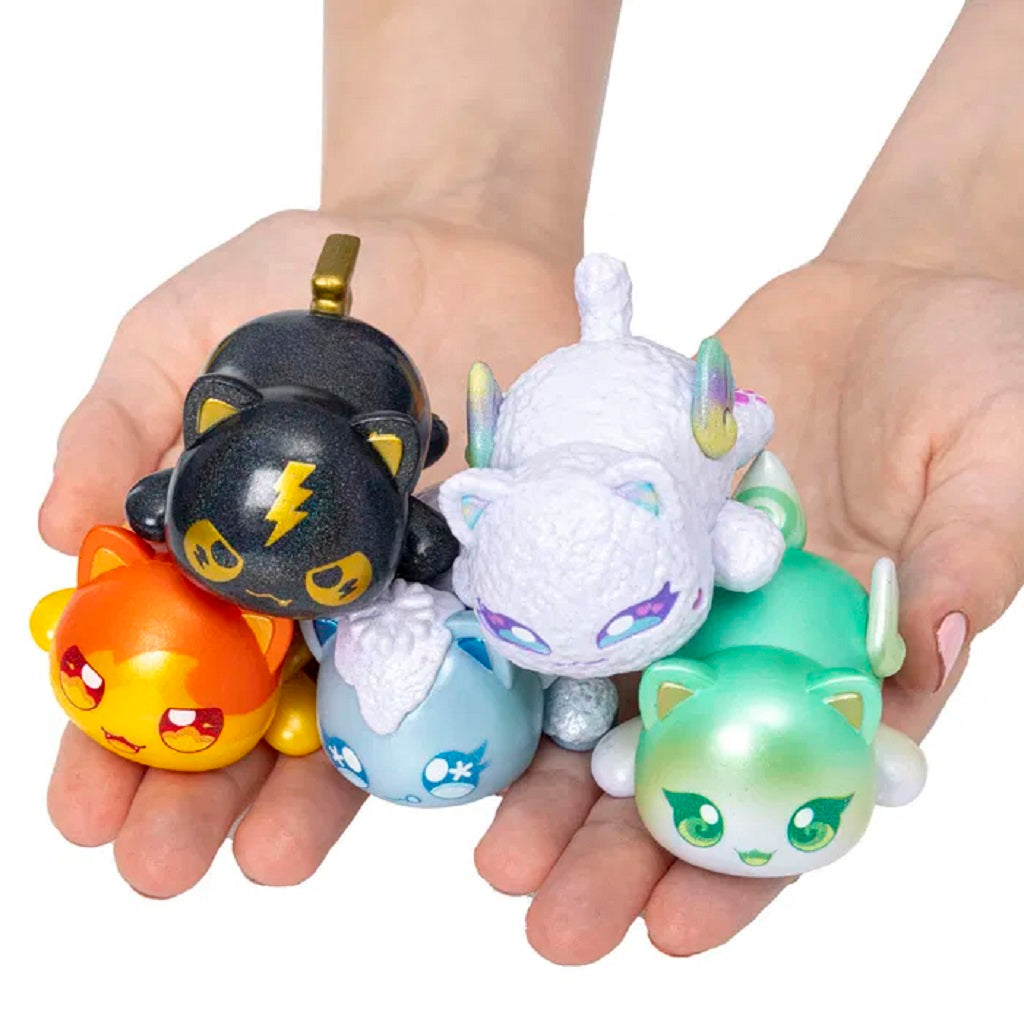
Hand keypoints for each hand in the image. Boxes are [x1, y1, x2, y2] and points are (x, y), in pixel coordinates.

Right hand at [41, 207, 577, 894]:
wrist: (459, 239)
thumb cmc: (308, 281)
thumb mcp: (184, 329)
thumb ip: (117, 422)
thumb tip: (53, 532)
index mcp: (238, 554)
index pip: (167, 666)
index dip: (117, 742)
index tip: (83, 811)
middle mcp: (328, 593)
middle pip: (259, 716)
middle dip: (204, 797)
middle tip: (158, 868)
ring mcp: (423, 592)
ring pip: (367, 715)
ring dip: (315, 798)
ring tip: (268, 863)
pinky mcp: (513, 575)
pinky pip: (493, 664)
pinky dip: (463, 727)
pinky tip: (424, 788)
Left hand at [473, 256, 1023, 961]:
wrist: (895, 299)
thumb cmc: (980, 379)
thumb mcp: (999, 461)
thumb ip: (970, 554)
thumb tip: (928, 640)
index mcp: (851, 664)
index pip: (797, 793)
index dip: (743, 871)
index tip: (674, 935)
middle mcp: (757, 644)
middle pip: (682, 768)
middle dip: (615, 850)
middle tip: (547, 922)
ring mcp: (688, 588)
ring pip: (609, 700)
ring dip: (549, 778)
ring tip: (492, 853)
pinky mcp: (636, 522)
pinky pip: (573, 584)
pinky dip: (523, 639)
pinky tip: (470, 691)